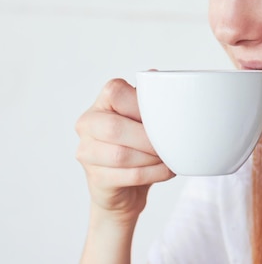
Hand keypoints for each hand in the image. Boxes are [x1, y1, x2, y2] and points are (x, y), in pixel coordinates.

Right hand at [75, 78, 174, 221]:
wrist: (126, 184)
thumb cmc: (139, 141)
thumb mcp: (146, 116)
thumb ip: (152, 99)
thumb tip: (163, 82)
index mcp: (102, 102)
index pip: (115, 92)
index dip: (141, 105)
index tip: (164, 116)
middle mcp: (88, 124)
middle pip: (114, 128)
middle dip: (148, 137)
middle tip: (172, 142)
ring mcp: (87, 152)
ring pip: (121, 155)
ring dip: (152, 157)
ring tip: (170, 156)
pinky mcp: (96, 178)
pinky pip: (128, 175)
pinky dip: (154, 173)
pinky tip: (166, 170)